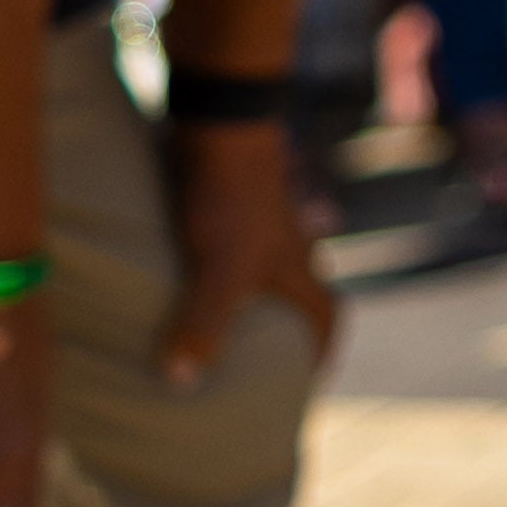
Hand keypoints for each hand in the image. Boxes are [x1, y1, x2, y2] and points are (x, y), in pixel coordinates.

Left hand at [156, 113, 335, 389]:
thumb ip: (204, 323)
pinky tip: (186, 272)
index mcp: (297, 268)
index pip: (327, 315)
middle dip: (284, 327)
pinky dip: (218, 265)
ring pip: (263, 268)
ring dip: (249, 295)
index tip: (310, 378)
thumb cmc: (231, 198)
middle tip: (261, 359)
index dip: (323, 349)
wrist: (221, 124)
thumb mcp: (218, 269)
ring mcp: (260, 221)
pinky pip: (232, 245)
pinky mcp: (231, 201)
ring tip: (216, 320)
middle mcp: (287, 246)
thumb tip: (180, 382)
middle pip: (297, 293)